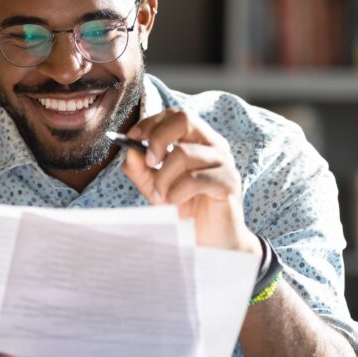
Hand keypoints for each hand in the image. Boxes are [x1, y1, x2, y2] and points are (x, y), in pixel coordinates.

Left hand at [121, 108, 260, 255]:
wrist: (210, 241)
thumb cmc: (186, 209)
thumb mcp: (156, 186)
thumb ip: (141, 168)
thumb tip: (129, 150)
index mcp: (198, 140)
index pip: (175, 115)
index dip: (151, 122)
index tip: (132, 138)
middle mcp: (214, 145)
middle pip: (184, 119)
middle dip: (158, 138)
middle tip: (149, 163)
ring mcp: (224, 163)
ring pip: (184, 153)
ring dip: (163, 178)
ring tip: (161, 198)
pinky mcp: (228, 183)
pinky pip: (195, 179)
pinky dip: (176, 192)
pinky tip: (175, 204)